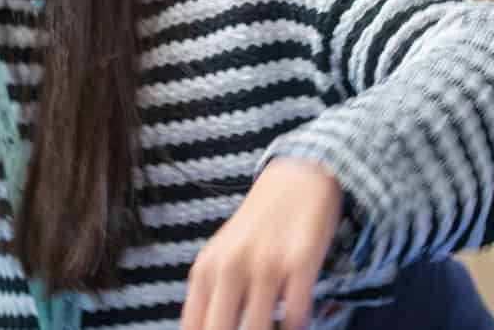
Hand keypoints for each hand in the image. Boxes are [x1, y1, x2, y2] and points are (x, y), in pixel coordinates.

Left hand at [181, 159, 342, 329]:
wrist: (296, 179)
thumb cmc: (257, 224)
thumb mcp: (221, 254)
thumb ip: (210, 296)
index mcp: (207, 267)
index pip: (194, 326)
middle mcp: (231, 265)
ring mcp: (266, 264)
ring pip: (258, 329)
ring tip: (272, 325)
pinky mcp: (300, 263)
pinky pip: (296, 314)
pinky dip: (295, 325)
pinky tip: (295, 320)